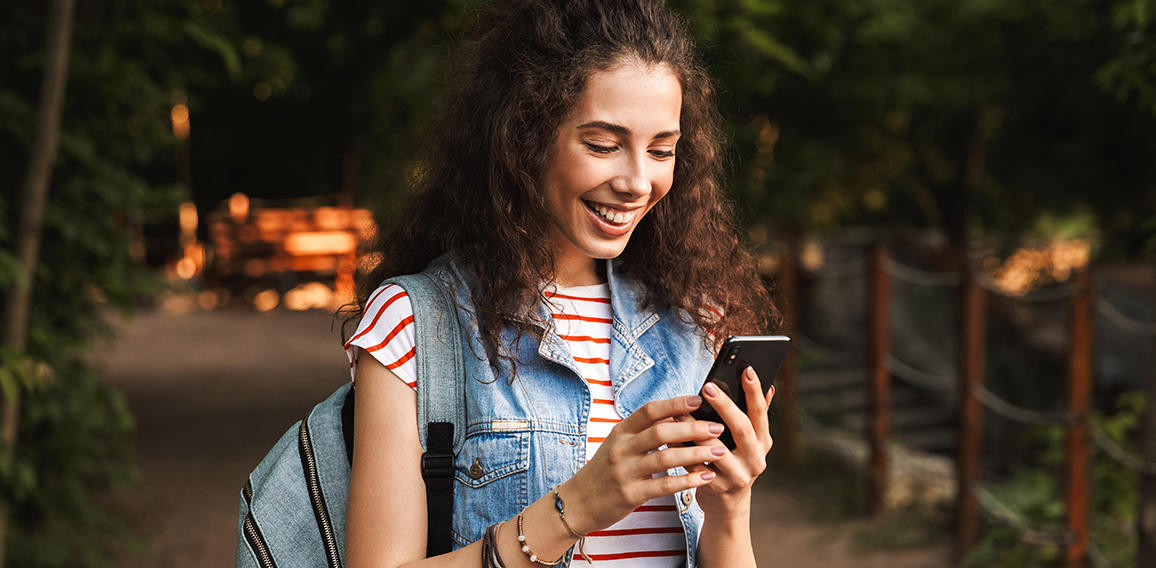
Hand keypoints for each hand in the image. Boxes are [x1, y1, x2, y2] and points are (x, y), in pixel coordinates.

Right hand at [559, 395, 727, 533]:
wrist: (577, 502)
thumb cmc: (603, 471)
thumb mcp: (617, 444)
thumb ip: (642, 431)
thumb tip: (675, 415)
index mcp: (620, 431)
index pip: (649, 410)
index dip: (675, 403)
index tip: (698, 400)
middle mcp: (622, 448)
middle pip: (662, 432)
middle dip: (693, 428)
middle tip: (717, 427)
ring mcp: (626, 471)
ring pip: (666, 458)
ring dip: (696, 453)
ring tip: (719, 451)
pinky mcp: (631, 494)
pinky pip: (665, 485)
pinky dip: (688, 480)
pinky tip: (705, 476)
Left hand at [685, 366, 774, 517]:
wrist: (727, 505)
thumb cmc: (733, 462)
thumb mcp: (749, 442)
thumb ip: (754, 416)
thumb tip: (769, 387)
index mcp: (763, 442)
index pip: (761, 412)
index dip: (755, 391)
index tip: (746, 369)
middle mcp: (756, 459)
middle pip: (742, 428)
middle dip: (725, 406)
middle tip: (708, 387)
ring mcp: (738, 475)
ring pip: (716, 449)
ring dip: (697, 429)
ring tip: (681, 410)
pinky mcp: (717, 487)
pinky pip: (697, 465)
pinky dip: (682, 450)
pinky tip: (669, 437)